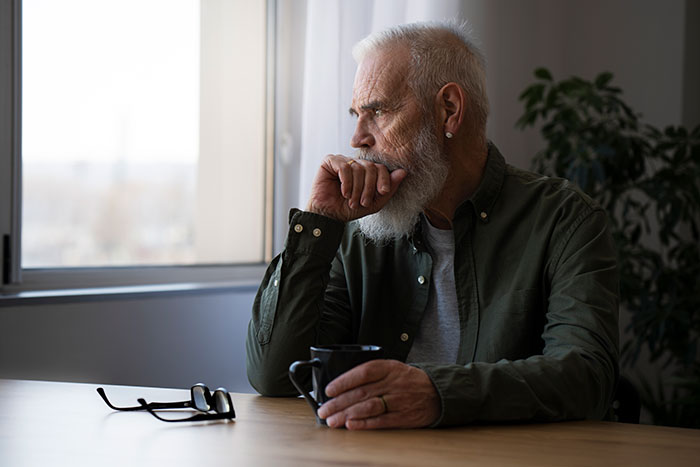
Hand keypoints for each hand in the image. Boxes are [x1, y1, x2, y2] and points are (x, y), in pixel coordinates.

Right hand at [306, 155, 406, 221]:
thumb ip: (389, 189)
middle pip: (371, 167)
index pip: (381, 168)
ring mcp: (343, 161)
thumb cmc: (348, 209)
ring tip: (351, 200)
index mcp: (366, 172)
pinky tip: (344, 192)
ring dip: (357, 188)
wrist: (328, 216)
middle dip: (369, 187)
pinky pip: (345, 166)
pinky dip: (347, 182)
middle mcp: (356, 164)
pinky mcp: (330, 161)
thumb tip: (403, 172)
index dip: (384, 179)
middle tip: (363, 202)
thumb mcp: (374, 203)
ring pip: (358, 168)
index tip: (383, 192)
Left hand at [316, 359, 439, 429]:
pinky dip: (365, 424)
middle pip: (361, 392)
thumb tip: (342, 385)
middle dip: (338, 403)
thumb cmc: (408, 380)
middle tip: (324, 410)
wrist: (437, 392)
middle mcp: (393, 383)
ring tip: (333, 421)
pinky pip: (381, 421)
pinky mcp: (404, 417)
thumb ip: (371, 374)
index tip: (329, 390)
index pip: (363, 372)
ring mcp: (399, 401)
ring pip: (369, 407)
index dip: (344, 381)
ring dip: (347, 415)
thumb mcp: (392, 368)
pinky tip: (352, 425)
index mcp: (389, 368)